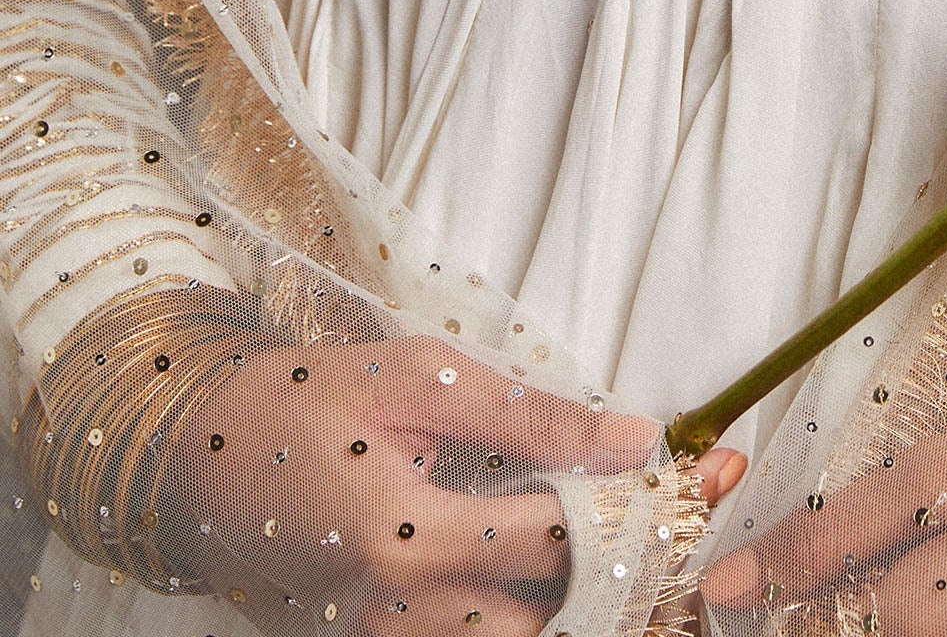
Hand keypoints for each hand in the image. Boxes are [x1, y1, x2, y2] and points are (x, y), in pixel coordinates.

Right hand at [167, 332, 745, 633]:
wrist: (191, 464)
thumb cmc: (303, 402)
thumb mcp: (416, 380)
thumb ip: (530, 416)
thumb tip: (636, 437)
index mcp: (406, 541)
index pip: (562, 542)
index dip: (646, 510)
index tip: (709, 477)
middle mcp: (400, 619)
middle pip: (555, 627)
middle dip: (633, 581)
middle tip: (692, 532)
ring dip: (587, 609)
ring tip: (642, 558)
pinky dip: (528, 620)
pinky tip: (568, 580)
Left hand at [699, 410, 946, 635]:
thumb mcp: (943, 478)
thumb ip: (831, 534)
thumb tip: (728, 581)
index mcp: (912, 623)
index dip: (750, 608)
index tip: (723, 586)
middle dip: (804, 610)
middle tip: (807, 567)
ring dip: (856, 608)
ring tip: (866, 568)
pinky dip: (903, 617)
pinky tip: (914, 586)